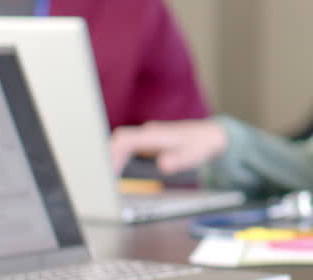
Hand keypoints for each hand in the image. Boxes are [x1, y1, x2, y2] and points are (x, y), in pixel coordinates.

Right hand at [109, 119, 228, 175]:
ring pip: (121, 143)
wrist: (209, 134)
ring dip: (111, 159)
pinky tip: (116, 172)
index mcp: (155, 135)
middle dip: (107, 159)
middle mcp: (148, 132)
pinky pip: (127, 147)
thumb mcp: (192, 156)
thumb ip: (177, 160)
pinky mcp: (147, 141)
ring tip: (106, 179)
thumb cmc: (200, 145)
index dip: (112, 153)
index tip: (107, 171)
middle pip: (119, 141)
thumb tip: (162, 164)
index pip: (125, 139)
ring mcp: (147, 135)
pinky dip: (119, 159)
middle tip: (102, 181)